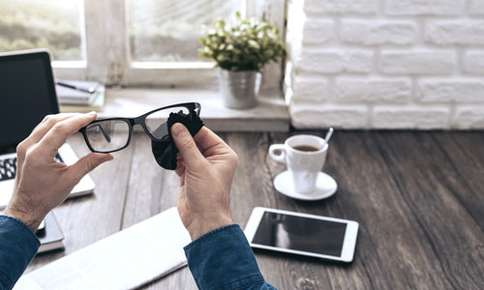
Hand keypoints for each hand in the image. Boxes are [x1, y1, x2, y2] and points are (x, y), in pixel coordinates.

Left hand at [4, 113, 112, 230]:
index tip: (92, 116)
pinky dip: (56, 125)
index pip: (61, 129)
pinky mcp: (26, 148)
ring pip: (46, 123)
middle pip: (53, 121)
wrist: (26, 207)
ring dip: (64, 119)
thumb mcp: (70, 180)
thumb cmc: (43, 197)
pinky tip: (66, 128)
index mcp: (39, 155)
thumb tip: (106, 156)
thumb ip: (89, 164)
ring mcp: (25, 146)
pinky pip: (41, 129)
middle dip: (73, 117)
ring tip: (80, 120)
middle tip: (89, 117)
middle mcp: (29, 147)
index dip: (79, 120)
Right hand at [171, 124, 237, 239]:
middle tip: (169, 131)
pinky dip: (174, 159)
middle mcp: (214, 160)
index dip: (191, 128)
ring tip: (167, 145)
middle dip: (182, 138)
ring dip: (177, 149)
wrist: (203, 220)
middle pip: (195, 141)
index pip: (205, 134)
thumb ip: (186, 145)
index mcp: (223, 155)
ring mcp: (201, 168)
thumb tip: (178, 128)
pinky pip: (180, 161)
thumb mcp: (198, 166)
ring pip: (186, 151)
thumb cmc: (211, 198)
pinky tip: (169, 157)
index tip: (177, 122)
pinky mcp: (190, 175)